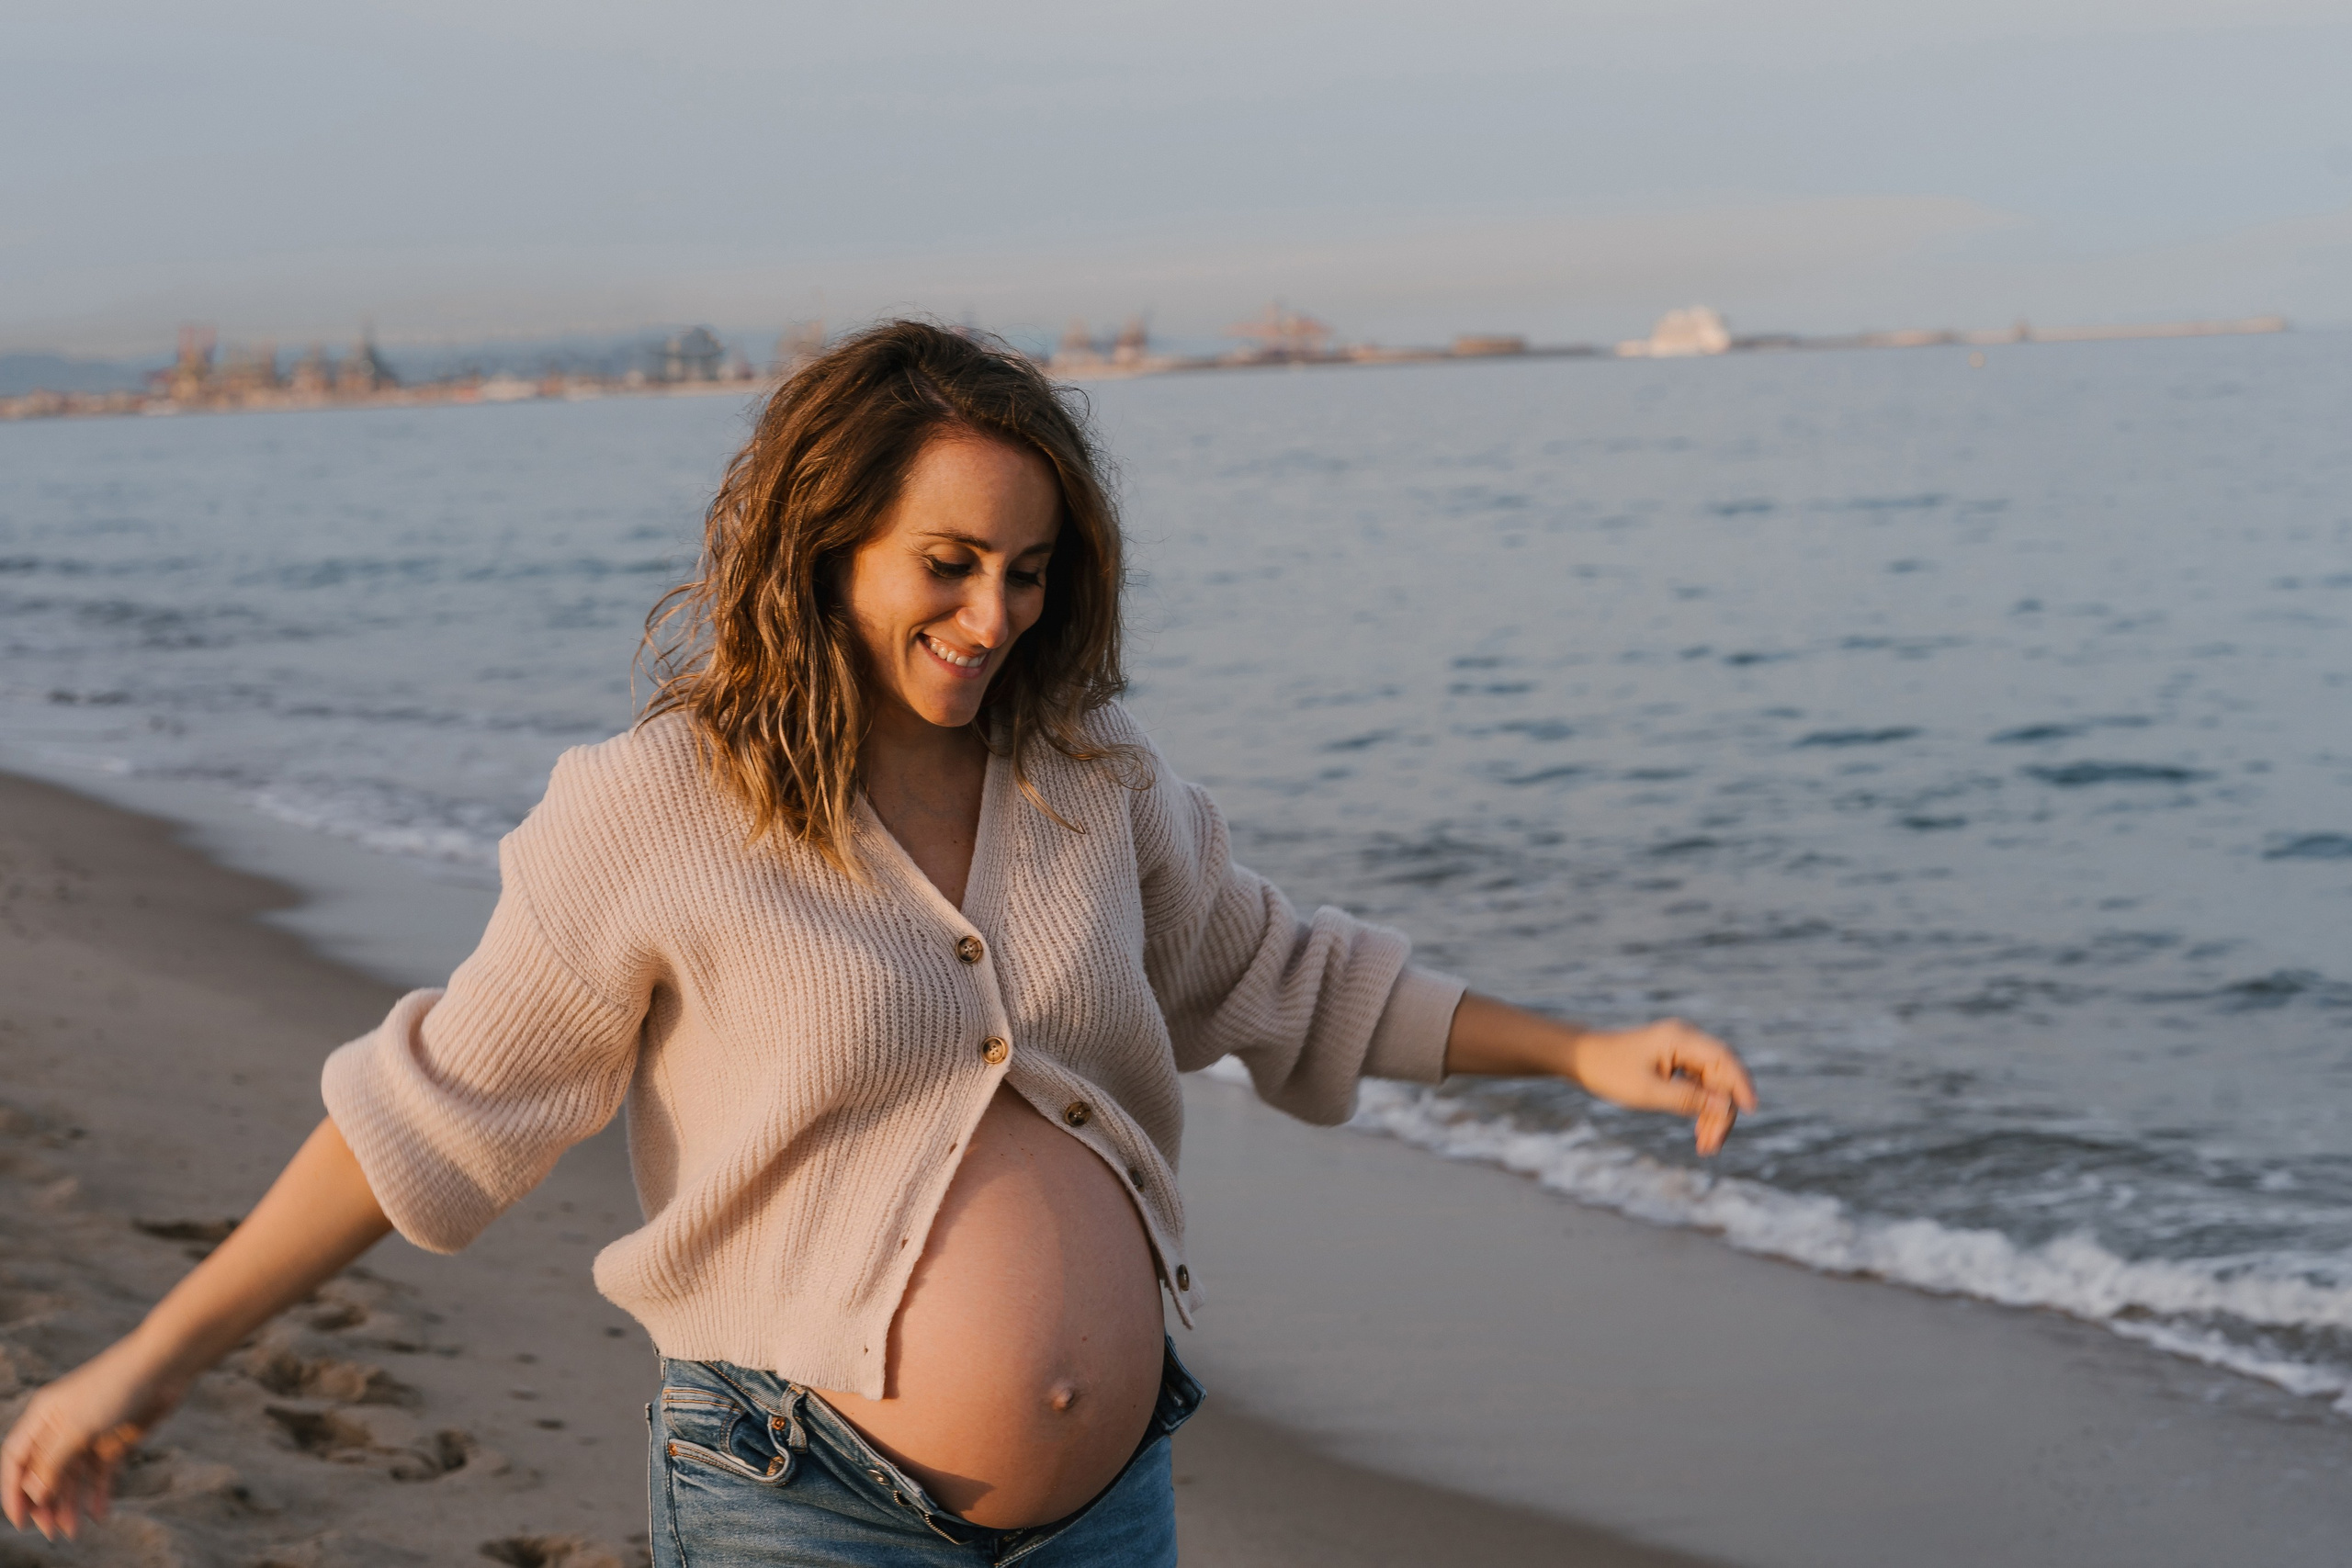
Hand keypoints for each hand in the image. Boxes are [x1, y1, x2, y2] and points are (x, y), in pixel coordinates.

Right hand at [2, 1335, 182, 1540]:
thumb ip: (52, 1462)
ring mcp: (90, 1435)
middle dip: (45, 1503)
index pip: (16, 1459)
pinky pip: (102, 1474)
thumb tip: (33, 1495)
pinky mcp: (116, 1440)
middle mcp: (62, 1427)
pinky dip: (99, 1493)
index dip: (14, 1490)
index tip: (21, 1520)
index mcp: (43, 1417)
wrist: (165, 1366)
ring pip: (73, 1477)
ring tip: (73, 1531)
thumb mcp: (77, 1427)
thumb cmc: (115, 1387)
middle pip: (45, 1473)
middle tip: (51, 1532)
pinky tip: (99, 1515)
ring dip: (71, 1504)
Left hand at [1566, 1018, 1756, 1155]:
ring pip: (1712, 1084)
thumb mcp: (1647, 1092)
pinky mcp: (1676, 1062)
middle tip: (1712, 1146)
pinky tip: (1699, 1132)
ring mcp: (1682, 1051)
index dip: (1741, 1085)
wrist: (1581, 1059)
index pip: (1724, 1059)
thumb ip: (1687, 1099)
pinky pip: (1699, 1086)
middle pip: (1721, 1076)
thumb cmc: (1609, 1072)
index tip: (1751, 1111)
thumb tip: (1725, 1106)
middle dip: (1722, 1111)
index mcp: (1680, 1038)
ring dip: (1712, 1115)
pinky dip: (1701, 1108)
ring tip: (1705, 1147)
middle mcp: (1686, 1040)